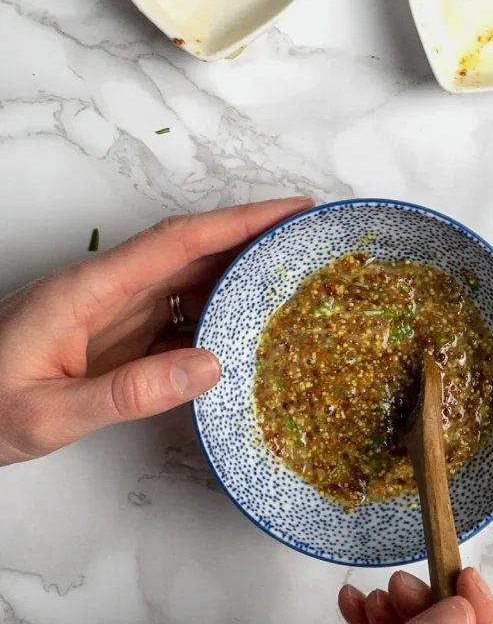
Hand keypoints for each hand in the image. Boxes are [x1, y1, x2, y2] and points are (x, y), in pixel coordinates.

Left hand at [0, 198, 312, 464]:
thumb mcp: (50, 413)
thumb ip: (128, 392)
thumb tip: (211, 367)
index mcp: (89, 291)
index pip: (178, 242)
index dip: (239, 222)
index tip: (290, 210)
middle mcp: (105, 291)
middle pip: (191, 252)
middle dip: (253, 239)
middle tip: (310, 241)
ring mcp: (110, 313)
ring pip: (187, 283)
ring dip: (238, 278)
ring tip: (293, 282)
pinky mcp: (112, 337)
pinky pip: (174, 319)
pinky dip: (214, 319)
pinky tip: (244, 334)